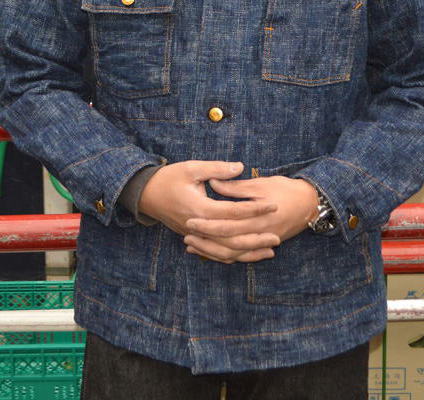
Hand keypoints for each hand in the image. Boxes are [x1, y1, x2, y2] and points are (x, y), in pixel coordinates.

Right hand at [138, 160, 280, 261]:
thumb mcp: (192, 167)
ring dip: (249, 252)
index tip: (273, 204)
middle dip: (256, 238)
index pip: (233, 212)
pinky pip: (217, 253)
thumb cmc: (169, 177)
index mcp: (199, 207)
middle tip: (277, 235)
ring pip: (226, 251)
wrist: (146, 194)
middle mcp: (198, 226)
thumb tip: (240, 167)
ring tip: (270, 250)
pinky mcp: (194, 239)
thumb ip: (217, 168)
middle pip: (232, 239)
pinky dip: (234, 256)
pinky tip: (249, 254)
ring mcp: (195, 236)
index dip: (255, 209)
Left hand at [183, 176, 318, 262]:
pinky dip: (226, 255)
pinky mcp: (264, 244)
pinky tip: (211, 252)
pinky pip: (243, 255)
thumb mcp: (261, 184)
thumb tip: (213, 184)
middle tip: (186, 236)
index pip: (227, 224)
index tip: (189, 220)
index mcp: (257, 218)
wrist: (310, 203)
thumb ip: (236, 187)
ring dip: (212, 251)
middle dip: (206, 240)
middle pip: (228, 242)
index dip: (207, 224)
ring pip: (234, 253)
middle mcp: (260, 234)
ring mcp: (262, 242)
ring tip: (192, 247)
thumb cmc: (285, 189)